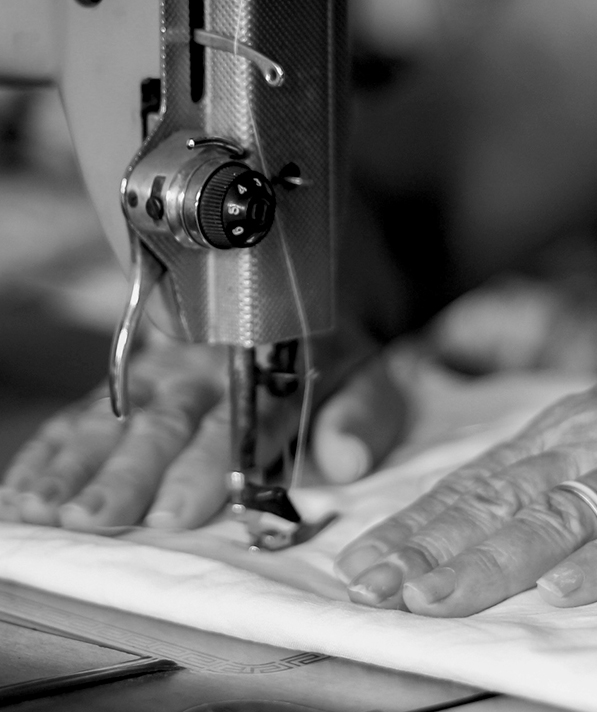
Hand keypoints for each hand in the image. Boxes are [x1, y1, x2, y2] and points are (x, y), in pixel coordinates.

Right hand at [0, 330, 405, 531]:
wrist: (306, 268)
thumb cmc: (339, 333)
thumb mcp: (373, 365)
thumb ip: (364, 411)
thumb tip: (346, 460)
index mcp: (266, 368)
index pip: (235, 424)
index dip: (202, 468)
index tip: (171, 513)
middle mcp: (209, 365)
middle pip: (165, 422)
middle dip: (126, 473)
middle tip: (89, 518)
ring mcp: (165, 363)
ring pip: (117, 412)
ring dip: (75, 461)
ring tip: (38, 506)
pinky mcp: (137, 365)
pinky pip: (91, 401)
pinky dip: (55, 441)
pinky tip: (25, 480)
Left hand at [335, 348, 596, 615]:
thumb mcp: (582, 434)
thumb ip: (532, 475)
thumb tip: (458, 518)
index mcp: (549, 441)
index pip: (467, 489)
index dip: (411, 528)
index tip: (360, 565)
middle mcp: (580, 451)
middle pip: (494, 506)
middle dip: (427, 549)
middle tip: (375, 589)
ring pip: (556, 517)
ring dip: (492, 561)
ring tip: (434, 596)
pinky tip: (565, 592)